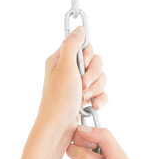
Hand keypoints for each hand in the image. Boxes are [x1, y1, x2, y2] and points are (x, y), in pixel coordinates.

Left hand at [35, 25, 108, 155]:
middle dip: (94, 76)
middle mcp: (69, 71)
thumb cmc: (59, 99)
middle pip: (96, 63)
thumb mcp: (65, 67)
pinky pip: (100, 93)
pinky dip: (99, 99)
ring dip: (96, 89)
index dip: (88, 57)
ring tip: (84, 99)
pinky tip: (93, 106)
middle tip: (83, 86)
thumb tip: (80, 29)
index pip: (84, 47)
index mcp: (61, 60)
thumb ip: (72, 44)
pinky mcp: (84, 99)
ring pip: (100, 79)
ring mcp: (77, 86)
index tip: (83, 66)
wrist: (58, 129)